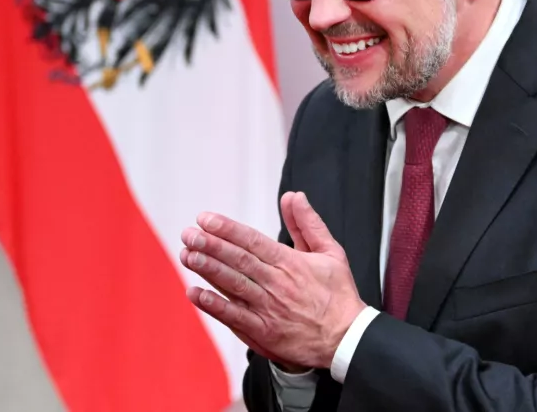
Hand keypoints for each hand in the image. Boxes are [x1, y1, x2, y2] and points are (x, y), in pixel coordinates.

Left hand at [179, 191, 366, 369]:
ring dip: (208, 269)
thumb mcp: (331, 252)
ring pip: (234, 285)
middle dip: (211, 245)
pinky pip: (235, 317)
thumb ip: (308, 224)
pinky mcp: (264, 332)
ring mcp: (269, 308)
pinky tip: (196, 294)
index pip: (253, 241)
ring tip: (188, 255)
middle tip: (189, 234)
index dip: (227, 229)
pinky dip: (214, 305)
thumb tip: (293, 196)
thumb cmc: (338, 296)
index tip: (206, 219)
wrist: (348, 340)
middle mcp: (277, 283)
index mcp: (291, 263)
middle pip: (239, 261)